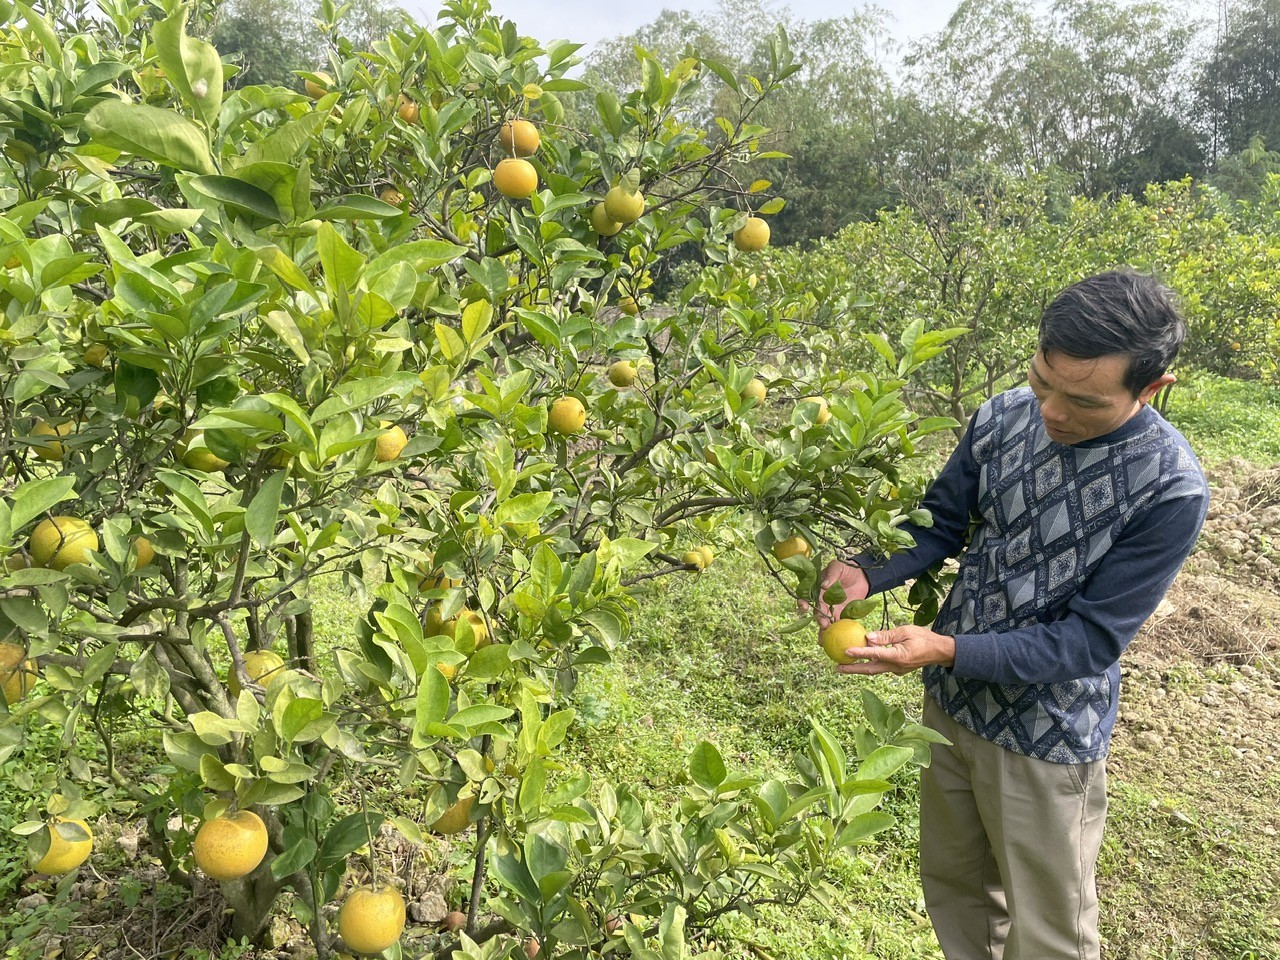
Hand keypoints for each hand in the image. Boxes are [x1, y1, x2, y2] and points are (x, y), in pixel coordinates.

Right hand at [799, 560, 869, 627]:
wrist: (862, 576)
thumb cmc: (846, 569)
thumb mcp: (838, 567)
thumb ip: (831, 574)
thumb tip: (824, 585)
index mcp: (818, 589)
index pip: (807, 597)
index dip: (803, 603)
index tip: (804, 608)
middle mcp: (823, 601)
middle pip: (817, 612)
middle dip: (818, 618)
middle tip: (822, 623)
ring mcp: (833, 609)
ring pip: (826, 620)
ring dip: (825, 628)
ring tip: (827, 634)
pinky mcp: (843, 614)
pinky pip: (840, 623)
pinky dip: (838, 630)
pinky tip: (838, 636)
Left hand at [835, 624, 955, 675]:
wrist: (940, 651)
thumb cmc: (924, 638)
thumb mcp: (905, 631)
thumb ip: (886, 635)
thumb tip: (868, 637)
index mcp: (899, 656)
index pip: (875, 654)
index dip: (859, 653)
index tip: (846, 651)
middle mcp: (896, 666)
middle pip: (870, 669)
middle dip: (852, 670)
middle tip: (837, 668)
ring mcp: (897, 670)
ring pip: (875, 669)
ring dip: (859, 668)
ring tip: (843, 666)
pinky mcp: (898, 670)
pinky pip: (881, 666)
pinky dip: (871, 663)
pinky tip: (862, 659)